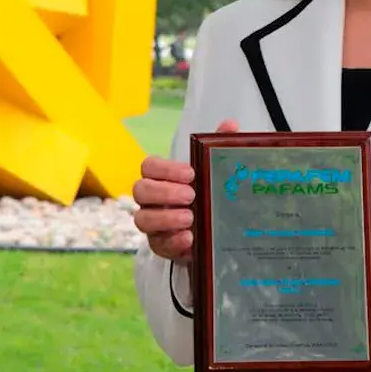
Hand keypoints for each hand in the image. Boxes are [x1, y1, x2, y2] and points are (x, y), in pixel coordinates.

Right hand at [132, 119, 238, 260]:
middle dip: (164, 192)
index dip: (165, 169)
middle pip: (140, 190)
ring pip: (142, 219)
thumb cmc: (206, 196)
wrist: (213, 232)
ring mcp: (153, 224)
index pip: (149, 166)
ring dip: (165, 218)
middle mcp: (151, 200)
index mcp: (161, 178)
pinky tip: (189, 238)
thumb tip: (230, 125)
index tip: (190, 173)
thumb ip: (218, 147)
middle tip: (191, 195)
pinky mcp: (160, 246)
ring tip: (189, 218)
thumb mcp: (214, 172)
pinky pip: (158, 245)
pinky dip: (173, 241)